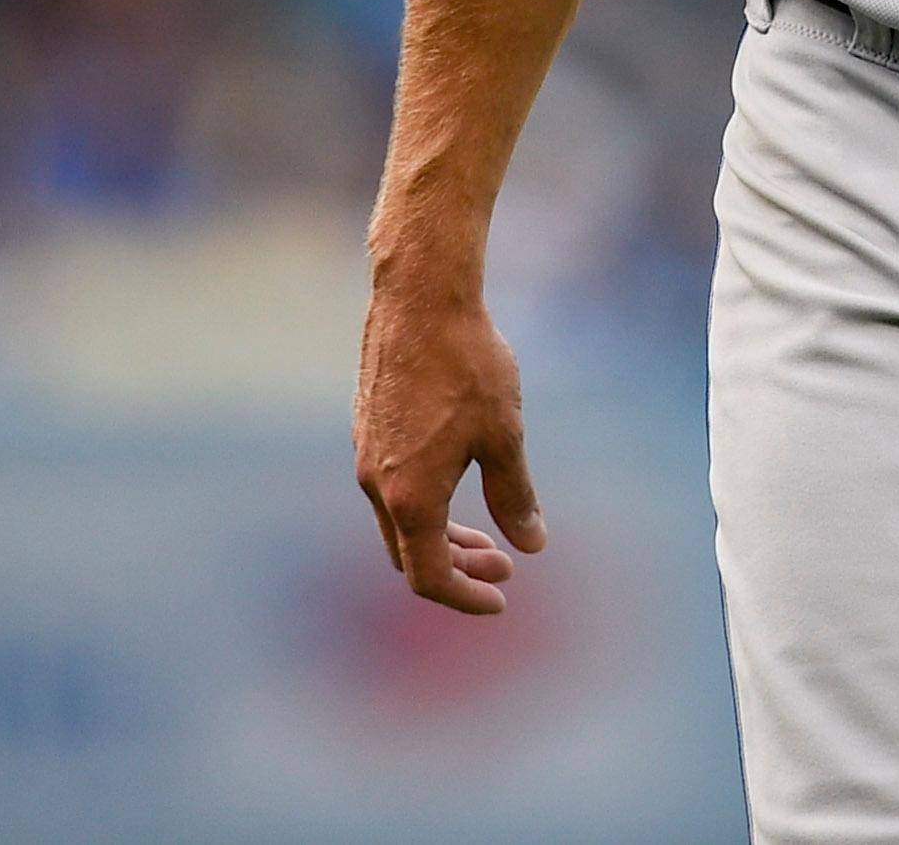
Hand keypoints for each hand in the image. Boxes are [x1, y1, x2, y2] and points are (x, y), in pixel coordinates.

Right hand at [354, 282, 545, 614]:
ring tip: (487, 532)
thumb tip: (532, 546)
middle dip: (458, 568)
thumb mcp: (504, 436)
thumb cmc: (468, 366)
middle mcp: (377, 486)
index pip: (430, 577)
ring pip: (399, 522)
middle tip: (503, 566)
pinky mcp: (366, 430)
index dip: (466, 597)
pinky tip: (458, 481)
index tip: (501, 599)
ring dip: (441, 536)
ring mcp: (366, 457)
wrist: (420, 300)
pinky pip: (391, 489)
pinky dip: (424, 505)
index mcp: (410, 498)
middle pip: (411, 555)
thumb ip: (514, 497)